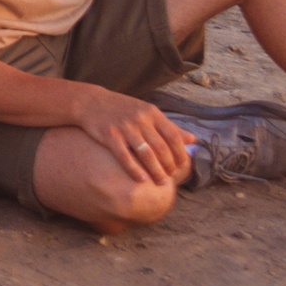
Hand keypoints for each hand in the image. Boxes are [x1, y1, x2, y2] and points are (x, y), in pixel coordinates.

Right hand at [73, 86, 190, 187]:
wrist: (92, 102)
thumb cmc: (123, 109)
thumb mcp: (148, 112)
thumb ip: (170, 126)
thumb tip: (193, 139)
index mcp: (152, 113)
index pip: (173, 136)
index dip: (180, 153)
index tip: (183, 166)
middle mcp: (141, 119)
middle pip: (161, 147)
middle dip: (169, 166)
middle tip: (171, 178)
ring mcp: (125, 127)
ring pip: (145, 153)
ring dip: (155, 171)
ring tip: (160, 183)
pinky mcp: (110, 135)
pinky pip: (124, 156)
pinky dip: (134, 169)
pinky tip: (141, 180)